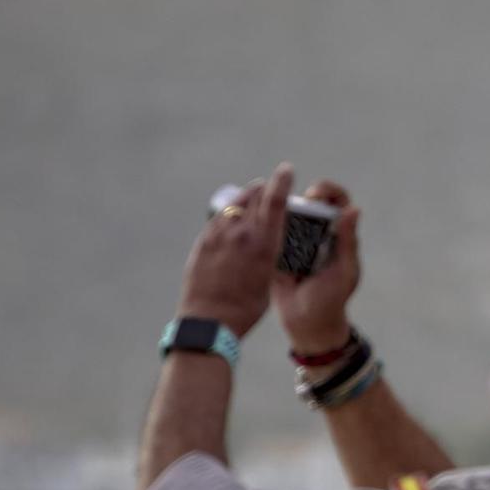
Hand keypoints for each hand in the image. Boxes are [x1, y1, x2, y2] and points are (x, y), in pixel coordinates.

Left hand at [178, 165, 289, 336]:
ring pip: (233, 205)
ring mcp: (218, 235)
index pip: (274, 202)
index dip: (281, 182)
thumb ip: (267, 253)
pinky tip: (232, 217)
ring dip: (245, 197)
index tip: (286, 169)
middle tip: (270, 187)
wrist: (210, 320)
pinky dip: (229, 212)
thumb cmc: (246, 307)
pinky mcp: (203, 242)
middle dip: (263, 189)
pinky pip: (218, 218)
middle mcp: (240, 234)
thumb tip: (266, 240)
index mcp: (263, 244)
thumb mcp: (268, 277)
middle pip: (252, 197)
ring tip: (251, 197)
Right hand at [273, 178, 361, 354]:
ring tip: (272, 211)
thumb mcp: (343, 271)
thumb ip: (347, 241)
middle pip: (309, 203)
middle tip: (296, 206)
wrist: (305, 324)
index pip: (337, 202)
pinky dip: (264, 224)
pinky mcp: (275, 251)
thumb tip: (354, 208)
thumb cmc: (331, 299)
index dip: (329, 191)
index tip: (316, 193)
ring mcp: (294, 241)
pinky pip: (269, 232)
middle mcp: (317, 234)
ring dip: (279, 208)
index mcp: (337, 235)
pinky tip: (256, 222)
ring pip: (287, 214)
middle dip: (301, 199)